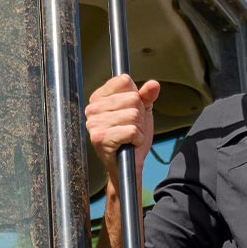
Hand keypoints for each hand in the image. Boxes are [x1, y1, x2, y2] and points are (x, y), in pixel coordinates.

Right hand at [85, 73, 161, 188]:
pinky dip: (137, 139)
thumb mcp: (142, 113)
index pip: (125, 81)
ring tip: (130, 138)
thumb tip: (154, 84)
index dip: (136, 98)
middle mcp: (92, 108)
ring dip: (139, 130)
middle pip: (132, 99)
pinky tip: (129, 145)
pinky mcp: (100, 138)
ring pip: (133, 115)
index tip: (130, 112)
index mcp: (99, 97)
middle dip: (139, 117)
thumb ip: (146, 96)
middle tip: (131, 129)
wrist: (129, 166)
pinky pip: (132, 131)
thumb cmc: (132, 138)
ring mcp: (94, 123)